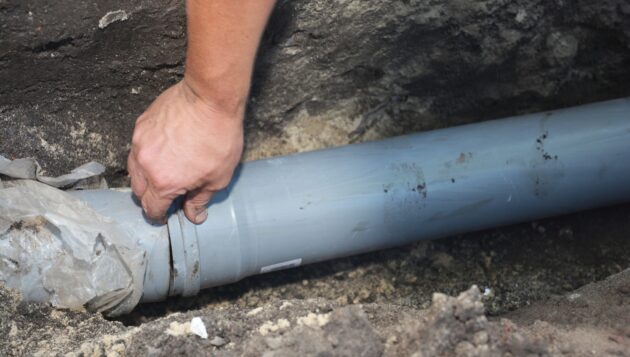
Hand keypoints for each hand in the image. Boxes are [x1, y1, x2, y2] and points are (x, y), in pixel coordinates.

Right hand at [128, 79, 243, 223]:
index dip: (158, 216)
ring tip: (164, 173)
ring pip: (134, 169)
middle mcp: (145, 165)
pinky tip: (164, 150)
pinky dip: (147, 154)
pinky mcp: (141, 125)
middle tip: (166, 195)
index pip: (151, 209)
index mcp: (164, 183)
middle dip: (151, 197)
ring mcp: (140, 143)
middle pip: (138, 191)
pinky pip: (138, 147)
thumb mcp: (218, 177)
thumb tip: (194, 216)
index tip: (165, 215)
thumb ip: (200, 200)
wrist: (210, 99)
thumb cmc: (219, 137)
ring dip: (146, 176)